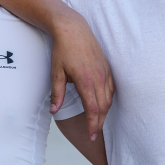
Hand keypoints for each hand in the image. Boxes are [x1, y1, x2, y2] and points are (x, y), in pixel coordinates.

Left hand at [50, 11, 113, 139]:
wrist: (73, 29)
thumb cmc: (63, 49)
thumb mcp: (56, 72)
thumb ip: (56, 93)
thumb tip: (53, 110)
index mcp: (86, 80)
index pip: (92, 109)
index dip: (92, 124)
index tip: (91, 135)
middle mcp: (99, 77)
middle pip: (103, 107)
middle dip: (99, 123)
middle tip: (94, 134)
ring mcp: (105, 72)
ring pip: (109, 99)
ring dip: (104, 113)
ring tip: (97, 122)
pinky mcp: (107, 68)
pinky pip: (111, 89)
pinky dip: (108, 100)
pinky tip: (103, 105)